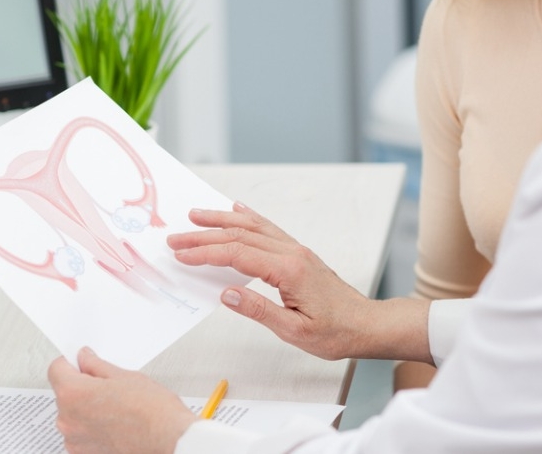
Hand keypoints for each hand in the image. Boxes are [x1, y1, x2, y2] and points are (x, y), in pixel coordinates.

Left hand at [48, 347, 197, 453]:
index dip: (70, 362)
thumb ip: (97, 366)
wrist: (169, 442)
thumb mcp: (124, 376)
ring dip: (86, 409)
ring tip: (116, 407)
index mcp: (73, 395)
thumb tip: (85, 359)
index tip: (81, 362)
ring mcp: (75, 442)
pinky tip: (115, 423)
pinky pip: (81, 434)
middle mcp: (68, 420)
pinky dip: (92, 428)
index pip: (56, 369)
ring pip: (73, 415)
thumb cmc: (153, 413)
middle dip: (81, 386)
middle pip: (64, 393)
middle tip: (108, 385)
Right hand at [168, 203, 429, 361]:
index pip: (237, 255)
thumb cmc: (336, 331)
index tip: (181, 254)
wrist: (366, 324)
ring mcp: (294, 249)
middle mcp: (290, 253)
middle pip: (239, 236)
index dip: (205, 253)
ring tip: (195, 216)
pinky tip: (236, 210)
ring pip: (251, 227)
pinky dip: (248, 217)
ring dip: (221, 220)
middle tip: (175, 238)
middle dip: (203, 236)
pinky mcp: (297, 253)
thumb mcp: (295, 331)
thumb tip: (226, 294)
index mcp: (288, 270)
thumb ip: (259, 311)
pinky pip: (268, 228)